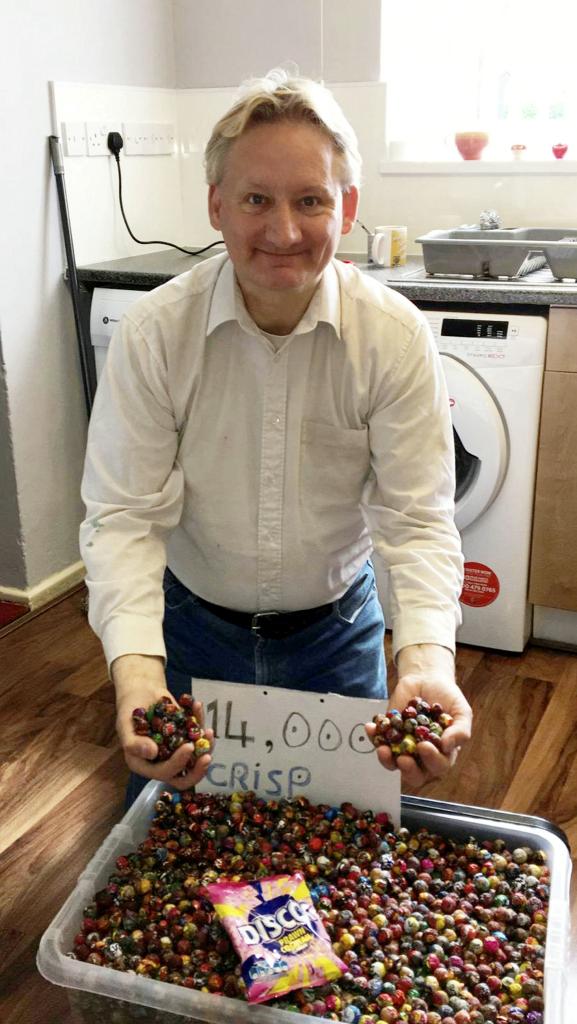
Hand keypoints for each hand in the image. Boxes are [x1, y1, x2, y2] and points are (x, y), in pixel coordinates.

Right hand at [112, 654, 213, 789]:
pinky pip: (198, 736)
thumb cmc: (129, 710)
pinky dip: (200, 722)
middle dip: (197, 770)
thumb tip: (152, 753)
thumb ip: (133, 743)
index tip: (188, 746)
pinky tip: (197, 706)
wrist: (140, 693)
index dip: (177, 763)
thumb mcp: (125, 724)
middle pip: (183, 778)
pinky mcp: (186, 737)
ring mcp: (176, 750)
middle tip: (207, 757)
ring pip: (196, 759)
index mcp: (145, 764)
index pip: (163, 773)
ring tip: (208, 731)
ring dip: (206, 748)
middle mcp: (162, 762)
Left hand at [366, 644, 471, 787]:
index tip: (424, 745)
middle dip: (408, 770)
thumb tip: (447, 746)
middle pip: (416, 775)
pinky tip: (371, 727)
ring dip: (386, 760)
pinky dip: (374, 737)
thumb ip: (461, 731)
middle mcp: (423, 756)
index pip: (439, 766)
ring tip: (382, 749)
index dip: (432, 760)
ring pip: (394, 764)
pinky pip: (379, 742)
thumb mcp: (461, 712)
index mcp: (443, 754)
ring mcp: (404, 747)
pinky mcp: (389, 736)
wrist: (427, 679)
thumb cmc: (447, 698)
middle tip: (402, 758)